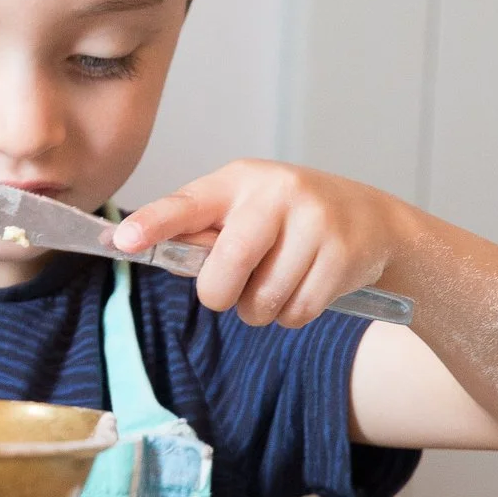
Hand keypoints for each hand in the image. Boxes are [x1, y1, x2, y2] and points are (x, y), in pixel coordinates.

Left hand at [114, 160, 414, 328]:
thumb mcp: (246, 209)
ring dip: (260, 310)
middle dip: (220, 295)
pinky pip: (296, 313)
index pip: (187, 204)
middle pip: (225, 270)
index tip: (124, 240)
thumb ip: (205, 232)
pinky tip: (306, 286)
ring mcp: (313, 223)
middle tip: (232, 289)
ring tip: (278, 281)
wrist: (373, 221)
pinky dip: (292, 315)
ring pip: (261, 302)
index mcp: (238, 181)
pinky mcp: (342, 255)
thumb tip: (157, 254)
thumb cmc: (289, 219)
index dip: (154, 224)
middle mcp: (276, 194)